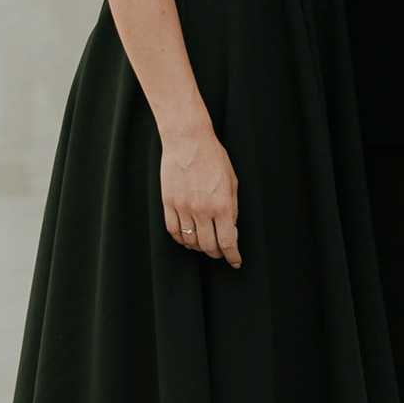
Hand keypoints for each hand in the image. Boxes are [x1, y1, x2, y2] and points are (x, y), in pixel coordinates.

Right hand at [160, 132, 241, 265]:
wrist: (188, 140)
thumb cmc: (213, 158)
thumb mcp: (232, 182)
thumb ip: (232, 208)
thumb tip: (231, 229)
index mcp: (221, 205)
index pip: (227, 241)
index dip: (232, 256)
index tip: (235, 262)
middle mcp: (201, 209)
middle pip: (207, 246)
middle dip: (216, 253)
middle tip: (220, 252)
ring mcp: (183, 207)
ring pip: (189, 241)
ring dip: (198, 247)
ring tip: (203, 243)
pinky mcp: (168, 202)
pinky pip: (172, 230)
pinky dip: (180, 238)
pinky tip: (186, 237)